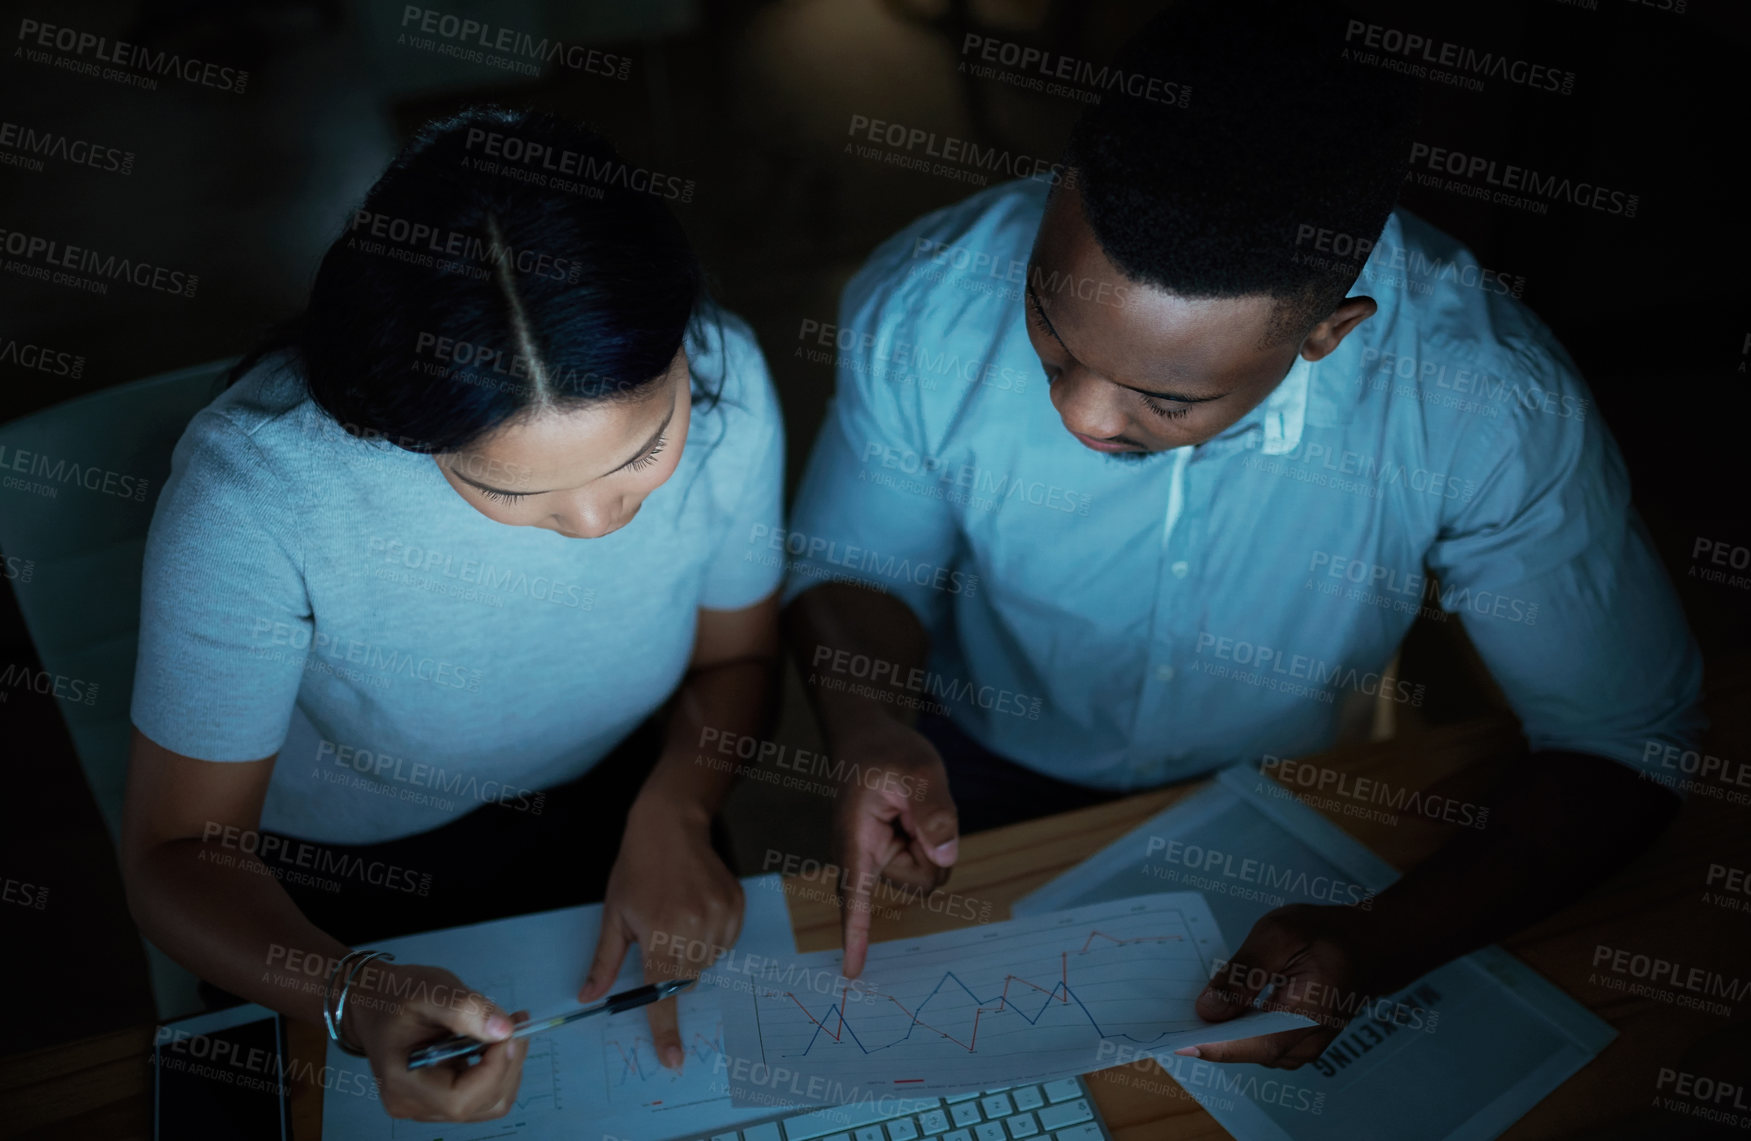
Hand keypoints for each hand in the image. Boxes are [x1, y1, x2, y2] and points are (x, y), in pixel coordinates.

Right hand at [345, 961, 528, 1121]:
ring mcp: (429, 1105)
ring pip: (489, 1102)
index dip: (495, 1070)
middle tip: (517, 1022)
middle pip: (482, 1104)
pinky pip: (482, 1093)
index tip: (511, 1030)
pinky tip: (496, 1039)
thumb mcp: (429, 990)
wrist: (374, 1000)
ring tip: (509, 1029)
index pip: (461, 1099)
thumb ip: (466, 1009)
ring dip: (508, 1066)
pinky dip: (498, 1067)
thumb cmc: (395, 994)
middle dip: (508, 1064)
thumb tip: (505, 1030)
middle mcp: (415, 1106)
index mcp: (404, 1085)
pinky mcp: (442, 1096)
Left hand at [578, 789, 743, 1071]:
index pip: (663, 994)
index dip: (665, 1029)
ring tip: (679, 914)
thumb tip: (589, 998)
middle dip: (673, 968)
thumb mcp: (614, 915)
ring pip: (708, 962)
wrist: (671, 825)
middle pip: (687, 979)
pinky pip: (726, 941)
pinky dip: (712, 936)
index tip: (672, 1059)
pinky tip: (696, 907)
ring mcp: (721, 917)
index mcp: (660, 936)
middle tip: (661, 933)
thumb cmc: (636, 869)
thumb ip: (605, 961)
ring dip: (693, 952)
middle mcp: (695, 930)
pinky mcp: (737, 907)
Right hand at [832, 717, 958, 978]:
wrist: (866, 740)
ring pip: (931, 872)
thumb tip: (947, 857)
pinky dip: (933, 839)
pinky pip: (930, 861)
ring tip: (910, 807)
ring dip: (934, 841)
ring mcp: (878, 861)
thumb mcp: (919, 770)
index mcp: (856, 840)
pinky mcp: (892, 858)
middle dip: (934, 849)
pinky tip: (913, 817)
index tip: (852, 973)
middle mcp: (863, 858)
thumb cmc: (885, 753)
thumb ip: (935, 812)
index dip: (857, 934)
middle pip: (922, 880)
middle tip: (914, 806)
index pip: (856, 895)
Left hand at [1180, 904, 1384, 1068]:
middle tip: (1172, 1013)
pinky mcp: (1296, 1043)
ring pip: (1249, 1050)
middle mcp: (1305, 1045)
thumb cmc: (1326, 934)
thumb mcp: (1280, 937)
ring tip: (1189, 1008)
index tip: (1172, 1038)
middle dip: (1207, 1035)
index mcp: (1306, 1018)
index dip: (1208, 1044)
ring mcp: (1303, 1049)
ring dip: (1220, 1032)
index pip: (1248, 1045)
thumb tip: (1207, 1009)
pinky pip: (1259, 1044)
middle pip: (1244, 1051)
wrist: (1369, 945)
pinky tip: (1218, 1008)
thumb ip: (1244, 974)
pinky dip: (1236, 1030)